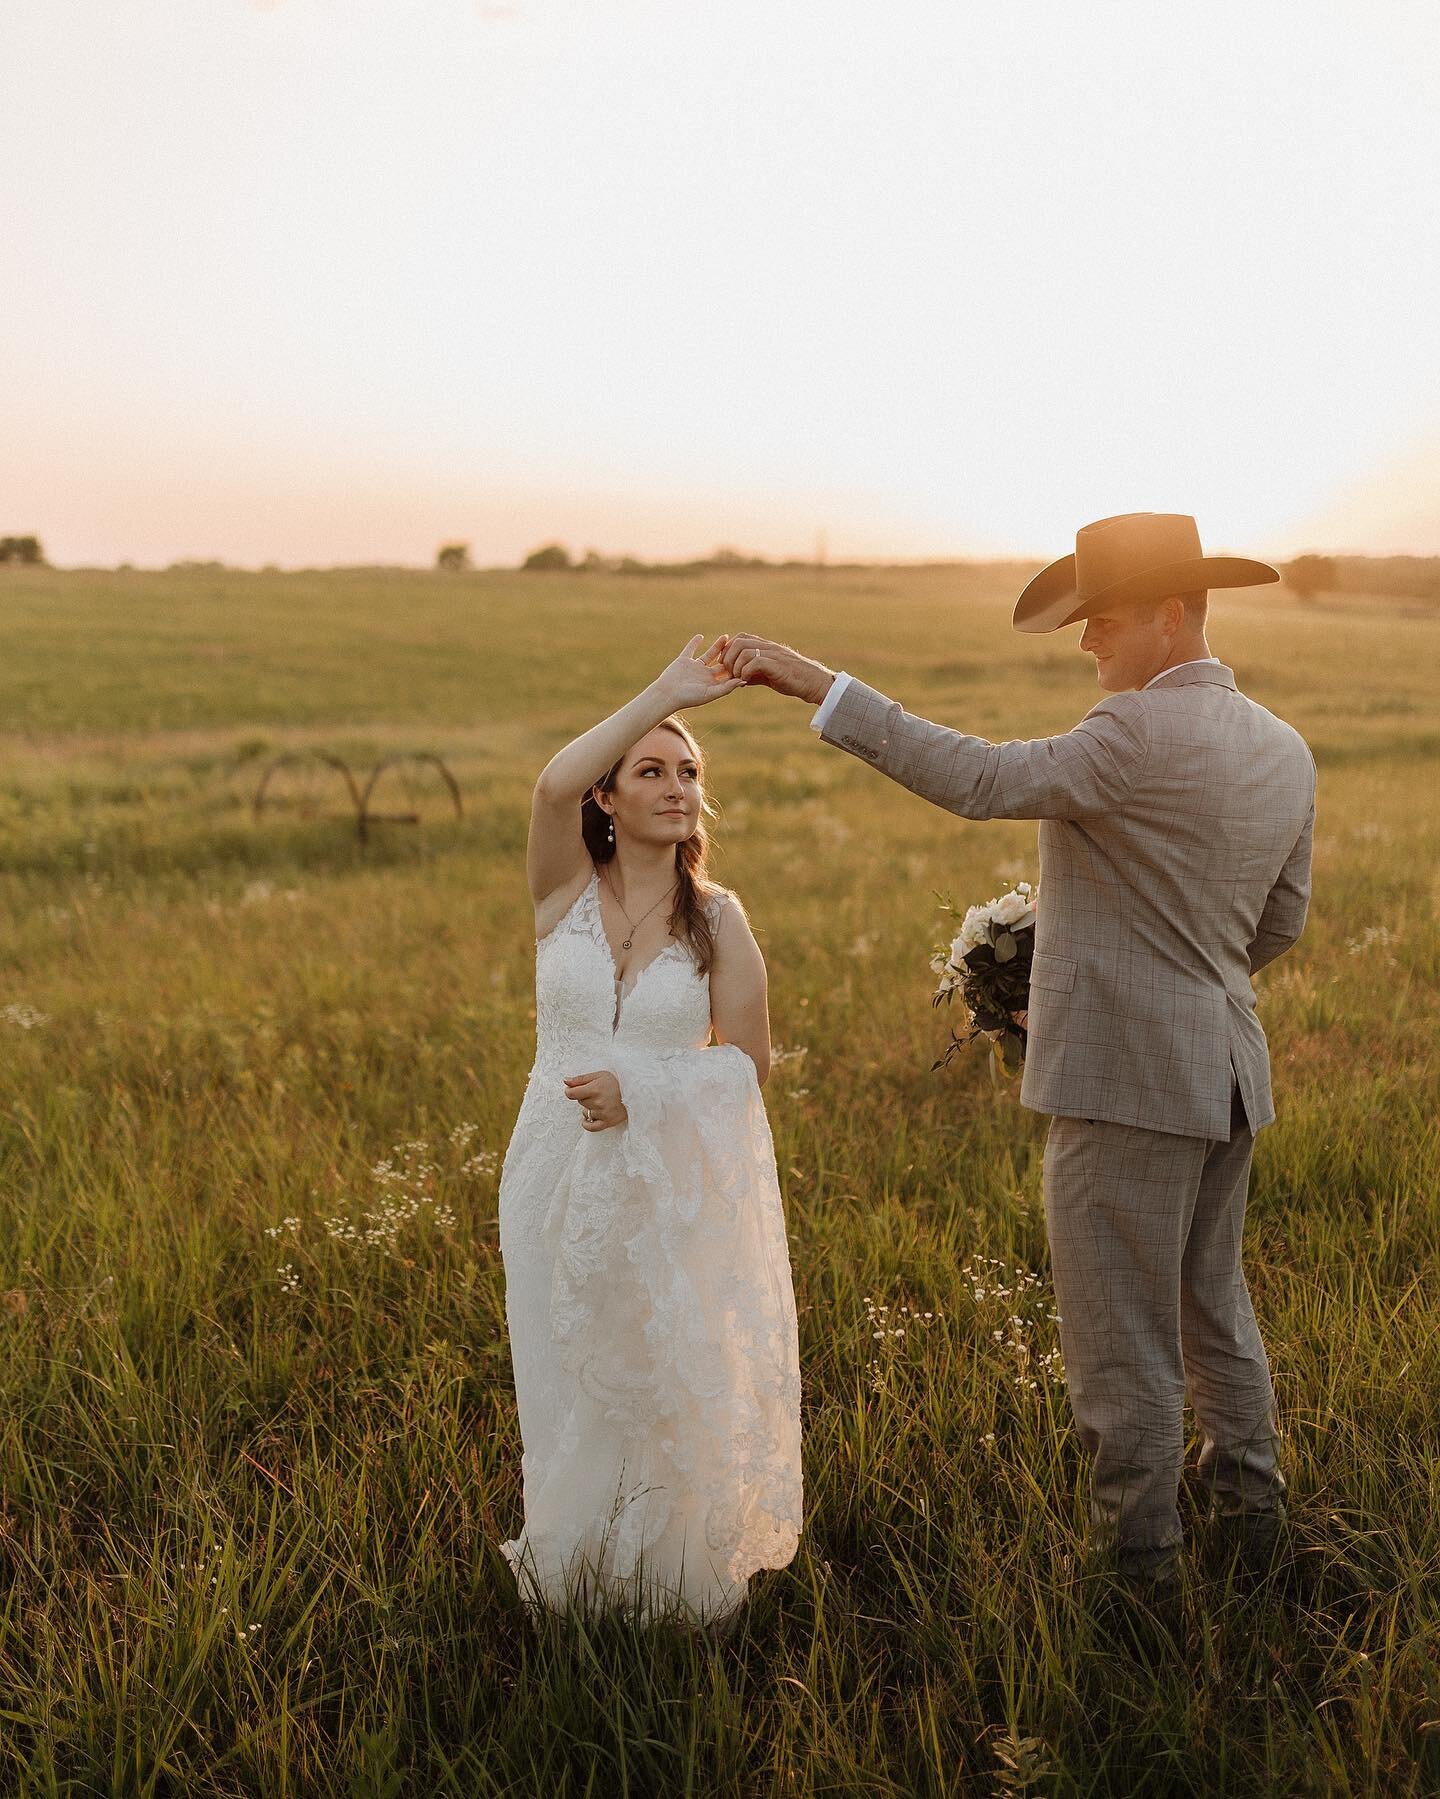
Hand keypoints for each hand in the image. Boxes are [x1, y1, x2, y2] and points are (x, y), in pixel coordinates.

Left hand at [564, 1069, 627, 1130]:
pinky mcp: (608, 1122)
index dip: (570, 1091)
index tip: (574, 1089)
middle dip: (584, 1096)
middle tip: (596, 1092)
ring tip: (600, 1101)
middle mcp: (598, 1102)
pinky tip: (588, 1119)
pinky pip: (591, 1127)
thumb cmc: (616, 1082)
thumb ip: (580, 1079)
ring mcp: (603, 1113)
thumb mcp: (598, 1075)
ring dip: (589, 1108)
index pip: (571, 1094)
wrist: (635, 1092)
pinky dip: (587, 1123)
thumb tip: (565, 1081)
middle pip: (580, 1101)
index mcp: (594, 1089)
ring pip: (585, 1112)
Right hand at [654, 635, 747, 710]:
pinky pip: (690, 650)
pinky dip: (694, 643)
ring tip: (726, 636)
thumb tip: (743, 681)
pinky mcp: (683, 661)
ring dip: (717, 646)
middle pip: (721, 663)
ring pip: (708, 654)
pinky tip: (700, 636)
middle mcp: (704, 675)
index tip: (749, 658)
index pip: (728, 674)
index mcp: (712, 684)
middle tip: (742, 644)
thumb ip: (726, 687)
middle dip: (731, 654)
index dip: (739, 667)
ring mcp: (694, 668)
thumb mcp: (710, 693)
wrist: (667, 695)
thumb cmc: (688, 698)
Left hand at [709, 634, 834, 704]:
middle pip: (739, 642)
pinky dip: (746, 672)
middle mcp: (768, 647)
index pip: (740, 638)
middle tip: (729, 673)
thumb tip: (738, 677)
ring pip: (745, 651)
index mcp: (765, 646)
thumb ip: (754, 672)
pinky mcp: (777, 665)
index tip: (726, 666)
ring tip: (737, 678)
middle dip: (728, 658)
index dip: (728, 650)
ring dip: (736, 667)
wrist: (813, 682)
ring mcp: (773, 654)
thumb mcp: (769, 674)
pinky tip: (746, 681)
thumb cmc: (792, 678)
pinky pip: (755, 662)